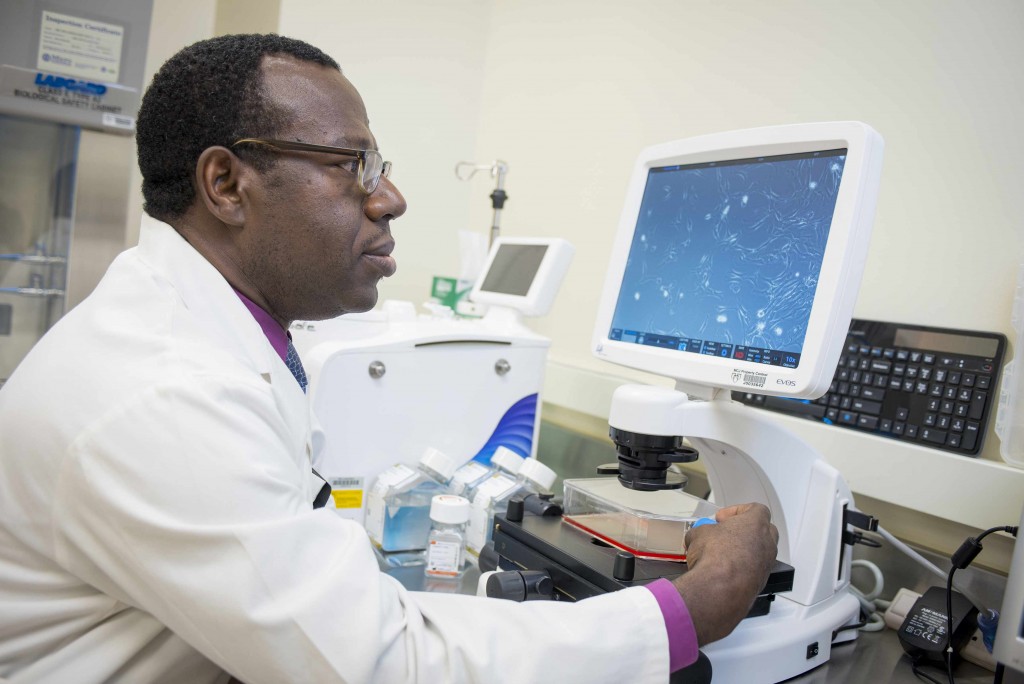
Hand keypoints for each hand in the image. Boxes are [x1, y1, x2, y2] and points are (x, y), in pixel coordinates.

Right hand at [671, 502, 778, 645]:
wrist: (720, 587)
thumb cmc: (716, 557)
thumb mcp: (698, 533)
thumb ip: (703, 530)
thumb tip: (698, 536)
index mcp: (756, 523)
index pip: (755, 509)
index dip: (736, 511)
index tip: (722, 518)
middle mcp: (767, 542)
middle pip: (762, 530)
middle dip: (743, 531)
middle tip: (725, 533)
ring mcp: (766, 563)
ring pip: (758, 552)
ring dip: (742, 551)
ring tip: (722, 555)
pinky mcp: (761, 582)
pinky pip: (753, 570)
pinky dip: (741, 569)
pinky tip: (723, 571)